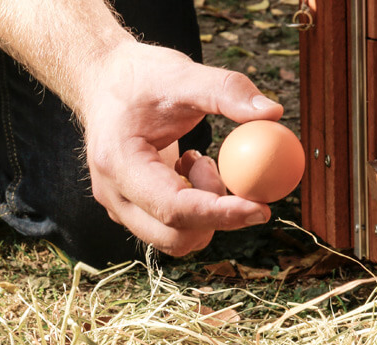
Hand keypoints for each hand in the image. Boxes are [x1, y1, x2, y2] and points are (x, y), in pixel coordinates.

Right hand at [77, 43, 284, 255]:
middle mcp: (113, 195)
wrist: (104, 82)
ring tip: (198, 162)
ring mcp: (120, 207)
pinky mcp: (131, 210)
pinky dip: (195, 209)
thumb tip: (272, 112)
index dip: (219, 214)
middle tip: (225, 172)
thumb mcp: (182, 74)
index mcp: (118, 163)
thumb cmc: (139, 77)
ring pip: (175, 240)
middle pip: (174, 237)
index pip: (173, 208)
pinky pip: (172, 229)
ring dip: (204, 211)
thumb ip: (226, 90)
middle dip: (214, 215)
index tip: (260, 207)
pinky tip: (187, 169)